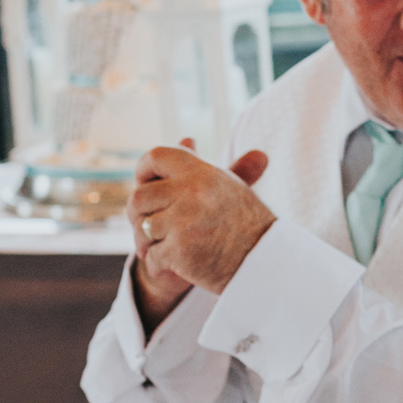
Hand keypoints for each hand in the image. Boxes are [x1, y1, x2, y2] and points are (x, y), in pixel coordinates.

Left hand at [130, 138, 274, 321]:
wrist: (264, 262)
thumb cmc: (245, 223)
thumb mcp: (228, 187)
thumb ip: (200, 166)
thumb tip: (187, 139)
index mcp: (203, 172)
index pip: (157, 156)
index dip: (144, 170)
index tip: (146, 184)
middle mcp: (193, 192)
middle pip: (138, 198)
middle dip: (140, 215)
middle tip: (153, 226)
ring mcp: (185, 221)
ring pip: (143, 229)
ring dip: (149, 243)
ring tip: (168, 247)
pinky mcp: (181, 250)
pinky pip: (151, 256)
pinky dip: (158, 264)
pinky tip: (175, 264)